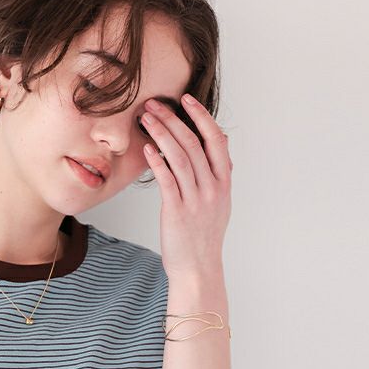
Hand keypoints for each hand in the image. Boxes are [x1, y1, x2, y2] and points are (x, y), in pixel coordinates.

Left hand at [141, 93, 232, 280]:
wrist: (198, 269)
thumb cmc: (203, 237)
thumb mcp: (219, 203)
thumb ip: (217, 175)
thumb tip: (218, 147)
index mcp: (223, 182)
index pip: (216, 139)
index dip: (201, 116)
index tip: (186, 99)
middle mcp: (212, 188)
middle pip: (193, 143)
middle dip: (173, 119)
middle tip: (154, 104)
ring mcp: (196, 199)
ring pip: (179, 157)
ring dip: (161, 133)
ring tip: (145, 118)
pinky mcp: (177, 211)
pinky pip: (167, 180)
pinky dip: (157, 161)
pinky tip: (147, 148)